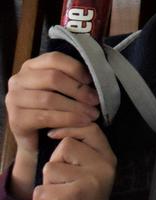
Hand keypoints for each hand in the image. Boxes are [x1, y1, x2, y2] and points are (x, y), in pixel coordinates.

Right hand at [4, 52, 99, 199]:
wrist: (38, 140)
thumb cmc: (54, 110)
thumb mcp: (62, 90)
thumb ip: (72, 78)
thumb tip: (97, 74)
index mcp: (31, 67)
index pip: (54, 59)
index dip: (76, 68)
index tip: (92, 80)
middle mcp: (18, 80)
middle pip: (53, 78)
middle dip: (79, 89)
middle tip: (96, 100)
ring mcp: (13, 100)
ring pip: (50, 99)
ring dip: (76, 107)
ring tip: (92, 114)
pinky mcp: (15, 119)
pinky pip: (46, 117)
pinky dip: (68, 119)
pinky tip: (82, 122)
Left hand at [32, 123, 118, 199]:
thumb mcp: (90, 173)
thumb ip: (82, 153)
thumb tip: (58, 129)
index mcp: (108, 158)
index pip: (90, 129)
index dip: (69, 128)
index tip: (54, 136)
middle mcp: (104, 166)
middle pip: (64, 146)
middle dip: (54, 165)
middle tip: (63, 185)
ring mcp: (91, 181)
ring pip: (50, 168)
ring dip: (46, 186)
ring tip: (59, 199)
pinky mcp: (73, 196)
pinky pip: (41, 190)